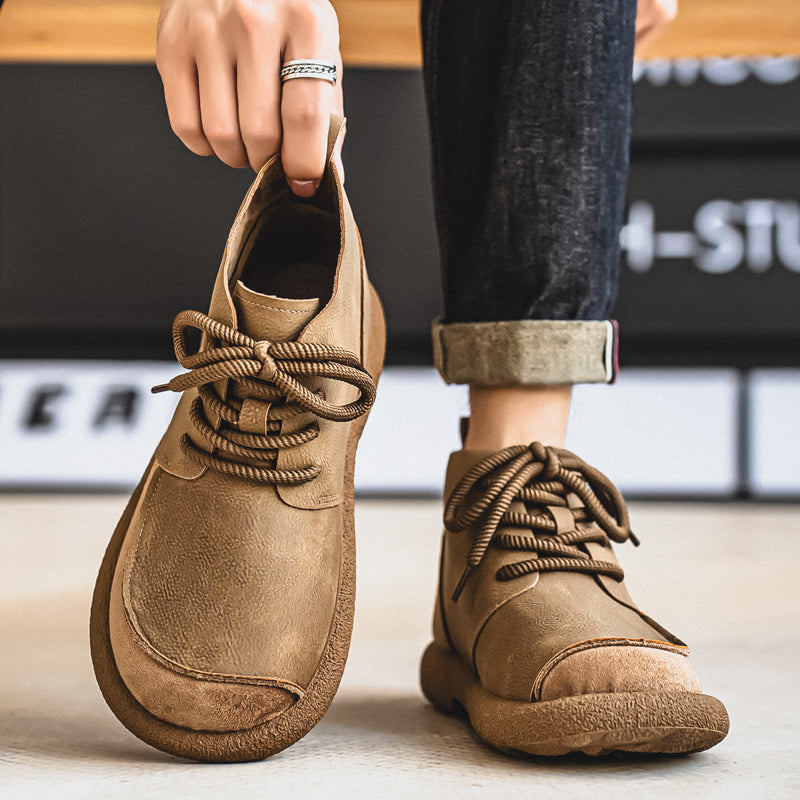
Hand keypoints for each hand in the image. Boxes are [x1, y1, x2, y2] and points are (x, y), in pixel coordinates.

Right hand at [156, 0, 343, 194]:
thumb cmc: (286, 16)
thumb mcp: (321, 51)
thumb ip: (327, 114)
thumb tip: (327, 178)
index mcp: (307, 23)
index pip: (304, 115)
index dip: (304, 163)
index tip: (304, 184)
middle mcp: (255, 21)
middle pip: (260, 133)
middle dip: (268, 162)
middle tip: (272, 155)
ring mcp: (207, 29)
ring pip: (221, 135)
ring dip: (237, 156)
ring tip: (247, 140)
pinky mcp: (171, 42)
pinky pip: (185, 126)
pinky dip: (205, 146)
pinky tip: (219, 127)